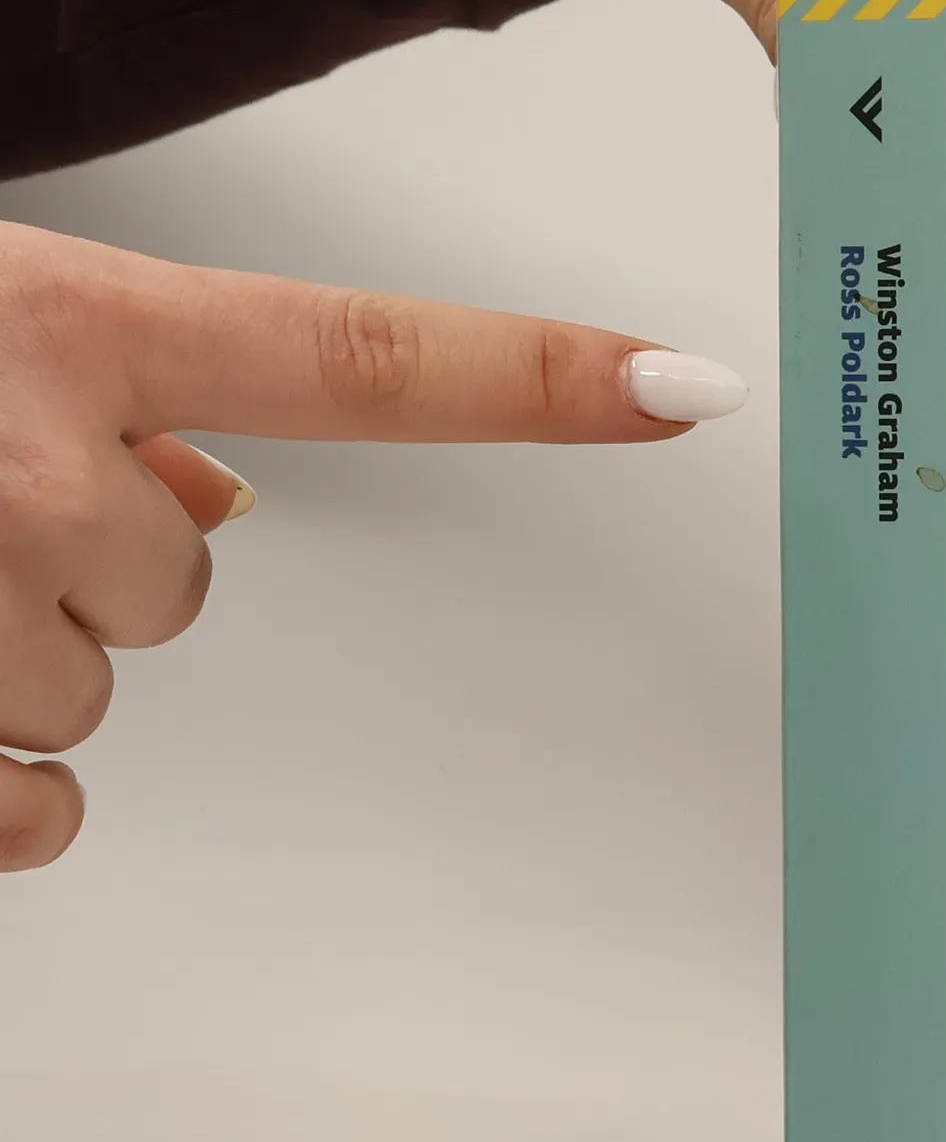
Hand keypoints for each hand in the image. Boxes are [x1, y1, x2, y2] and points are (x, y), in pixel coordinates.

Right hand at [0, 220, 744, 870]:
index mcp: (75, 327)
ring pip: (95, 695)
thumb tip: (220, 497)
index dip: (536, 380)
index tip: (682, 388)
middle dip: (95, 563)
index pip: (363, 359)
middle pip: (192, 579)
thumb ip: (117, 385)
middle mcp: (41, 460)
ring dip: (6, 649)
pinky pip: (35, 814)